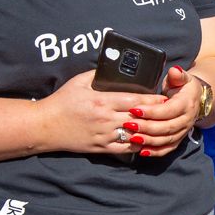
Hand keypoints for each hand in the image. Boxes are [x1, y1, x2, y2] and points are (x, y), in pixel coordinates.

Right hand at [41, 70, 164, 154]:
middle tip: (170, 111)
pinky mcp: (101, 147)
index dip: (153, 100)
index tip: (164, 98)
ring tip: (162, 126)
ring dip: (149, 130)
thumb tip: (114, 66)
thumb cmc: (62, 101)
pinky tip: (146, 140)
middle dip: (156, 114)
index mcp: (102, 101)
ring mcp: (104, 134)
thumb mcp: (79, 82)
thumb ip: (99, 74)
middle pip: (139, 117)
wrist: (44, 125)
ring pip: (135, 134)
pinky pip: (125, 148)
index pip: (135, 101)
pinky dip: (138, 145)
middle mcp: (105, 119)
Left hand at [122, 66, 201, 157]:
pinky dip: (155, 152)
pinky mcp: (179, 139)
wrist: (196, 99)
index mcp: (186, 104)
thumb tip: (175, 71)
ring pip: (166, 140)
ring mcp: (183, 131)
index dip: (152, 112)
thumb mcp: (182, 78)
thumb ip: (178, 75)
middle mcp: (186, 120)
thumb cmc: (183, 87)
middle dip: (146, 127)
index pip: (168, 110)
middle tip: (128, 124)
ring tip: (132, 137)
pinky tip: (142, 151)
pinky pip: (168, 148)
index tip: (135, 110)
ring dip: (149, 140)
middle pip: (166, 127)